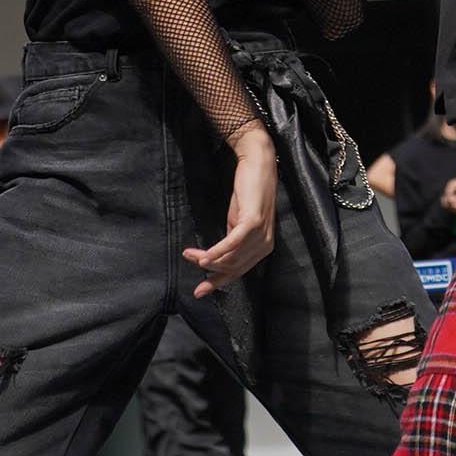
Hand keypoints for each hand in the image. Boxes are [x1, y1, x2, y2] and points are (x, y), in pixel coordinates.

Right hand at [185, 121, 278, 297]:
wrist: (257, 164)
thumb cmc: (248, 192)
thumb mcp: (238, 221)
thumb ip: (232, 240)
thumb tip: (216, 258)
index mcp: (262, 247)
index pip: (239, 271)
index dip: (218, 283)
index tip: (199, 291)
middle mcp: (265, 245)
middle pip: (233, 268)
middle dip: (209, 272)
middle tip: (189, 262)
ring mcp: (261, 234)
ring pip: (231, 258)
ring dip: (207, 260)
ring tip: (189, 255)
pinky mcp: (254, 222)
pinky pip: (233, 244)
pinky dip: (216, 252)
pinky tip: (203, 257)